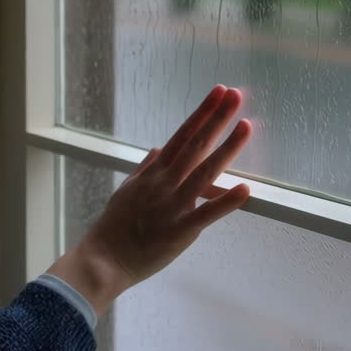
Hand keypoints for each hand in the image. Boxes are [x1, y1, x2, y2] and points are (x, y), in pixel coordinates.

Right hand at [46, 85, 251, 315]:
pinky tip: (245, 189)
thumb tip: (157, 149)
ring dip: (227, 148)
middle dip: (216, 118)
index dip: (202, 113)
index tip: (218, 92)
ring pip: (205, 171)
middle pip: (195, 144)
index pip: (182, 135)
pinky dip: (226, 202)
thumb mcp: (127, 189)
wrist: (105, 258)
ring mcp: (173, 205)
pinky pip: (206, 214)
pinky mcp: (180, 230)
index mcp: (155, 173)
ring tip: (245, 126)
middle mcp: (165, 182)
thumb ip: (144, 168)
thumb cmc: (115, 226)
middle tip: (235, 95)